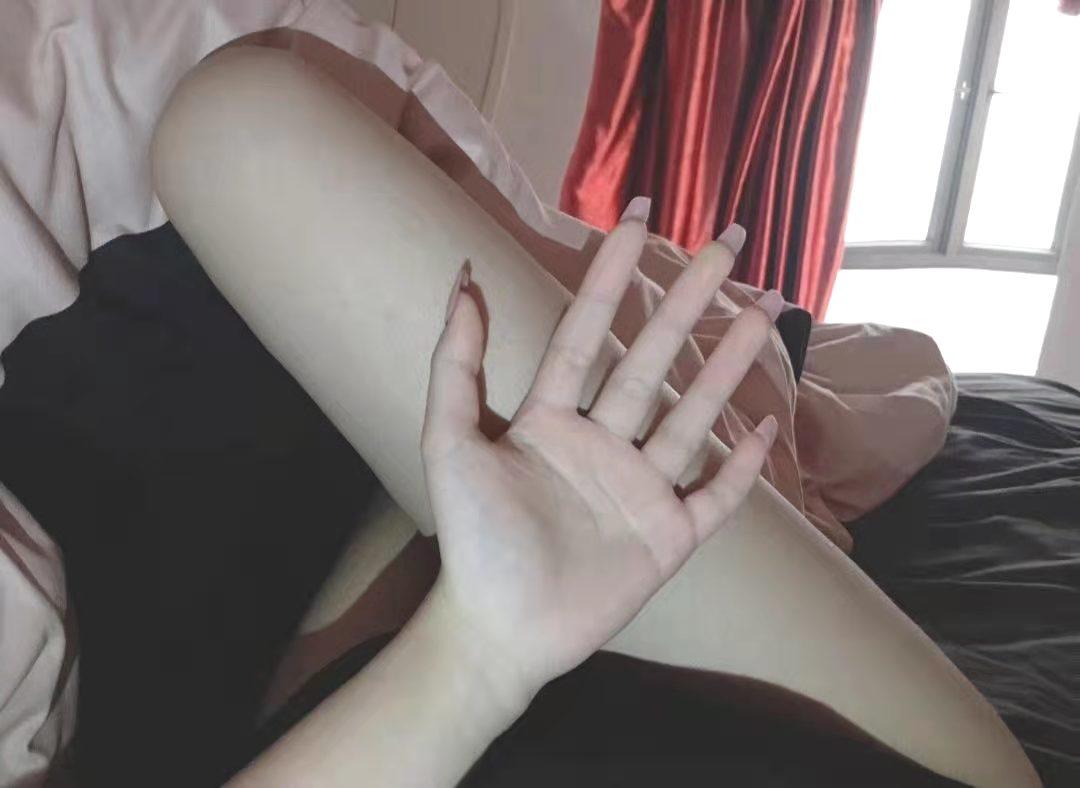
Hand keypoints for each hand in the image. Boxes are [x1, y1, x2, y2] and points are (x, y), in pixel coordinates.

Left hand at [420, 201, 781, 714]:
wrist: (499, 628)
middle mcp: (602, 443)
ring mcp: (641, 488)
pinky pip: (715, 496)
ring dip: (728, 364)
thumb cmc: (472, 537)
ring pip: (692, 415)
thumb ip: (456, 363)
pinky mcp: (669, 537)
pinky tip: (762, 426)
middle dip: (689, 302)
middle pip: (654, 360)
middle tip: (729, 246)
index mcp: (553, 418)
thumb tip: (463, 278)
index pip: (589, 331)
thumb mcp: (450, 440)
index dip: (611, 275)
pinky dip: (740, 466)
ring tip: (764, 311)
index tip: (639, 219)